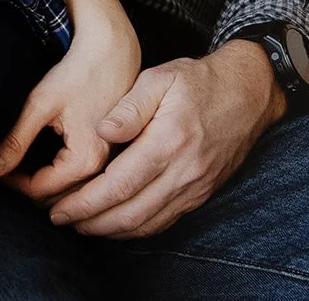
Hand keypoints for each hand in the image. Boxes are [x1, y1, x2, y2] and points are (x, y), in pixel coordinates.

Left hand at [0, 0, 140, 202]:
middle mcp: (103, 169)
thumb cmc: (76, 72)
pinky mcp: (110, 153)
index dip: (12, 183)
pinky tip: (43, 161)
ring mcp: (110, 163)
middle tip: (4, 168)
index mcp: (86, 160)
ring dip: (44, 184)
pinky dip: (60, 176)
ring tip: (20, 165)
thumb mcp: (40, 104)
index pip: (40, 191)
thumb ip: (15, 141)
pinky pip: (82, 178)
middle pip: (58, 198)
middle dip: (28, 187)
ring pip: (71, 192)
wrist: (111, 50)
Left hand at [46, 40, 286, 237]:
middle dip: (92, 222)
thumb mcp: (160, 78)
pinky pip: (167, 220)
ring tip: (82, 225)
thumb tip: (102, 130)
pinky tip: (118, 223)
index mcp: (168, 142)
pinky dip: (139, 228)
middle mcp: (183, 172)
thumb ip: (129, 107)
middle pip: (132, 213)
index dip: (86, 202)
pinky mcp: (202, 193)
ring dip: (113, 230)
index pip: (120, 185)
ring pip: (149, 223)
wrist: (248, 93)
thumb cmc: (199, 81)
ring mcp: (195, 187)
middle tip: (60, 220)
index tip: (59, 208)